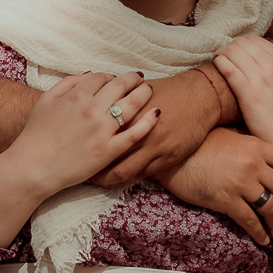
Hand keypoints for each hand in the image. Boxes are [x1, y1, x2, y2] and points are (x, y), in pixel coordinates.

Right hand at [0, 72, 158, 245]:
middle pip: (121, 85)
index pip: (102, 77)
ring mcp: (102, 130)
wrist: (33, 167)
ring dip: (144, 93)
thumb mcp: (45, 101)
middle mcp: (92, 109)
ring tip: (149, 90)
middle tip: (139, 78)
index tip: (114, 80)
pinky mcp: (109, 151)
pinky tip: (156, 113)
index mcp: (77, 96)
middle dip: (132, 79)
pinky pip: (135, 133)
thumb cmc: (35, 135)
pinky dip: (148, 122)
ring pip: (132, 104)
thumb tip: (89, 75)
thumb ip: (67, 84)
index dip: (110, 76)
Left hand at [89, 70, 218, 187]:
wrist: (200, 97)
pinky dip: (126, 179)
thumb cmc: (168, 91)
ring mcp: (154, 147)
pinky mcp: (167, 158)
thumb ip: (119, 101)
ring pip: (123, 171)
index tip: (73, 150)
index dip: (84, 145)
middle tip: (79, 171)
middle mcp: (138, 131)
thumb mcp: (138, 92)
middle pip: (107, 156)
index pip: (99, 134)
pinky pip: (141, 176)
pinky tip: (117, 181)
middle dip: (91, 166)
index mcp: (128, 112)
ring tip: (94, 180)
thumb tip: (96, 103)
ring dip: (107, 179)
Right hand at [155, 127, 272, 245]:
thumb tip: (271, 161)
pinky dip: (260, 234)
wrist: (174, 153)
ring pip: (271, 209)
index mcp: (258, 147)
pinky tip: (263, 239)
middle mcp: (254, 164)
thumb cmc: (200, 143)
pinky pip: (250, 222)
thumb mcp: (233, 138)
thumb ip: (254, 148)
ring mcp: (240, 183)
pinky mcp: (226, 200)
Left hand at [212, 36, 272, 151]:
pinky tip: (217, 67)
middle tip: (224, 57)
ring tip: (218, 61)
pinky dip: (220, 63)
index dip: (243, 44)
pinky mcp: (248, 94)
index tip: (237, 54)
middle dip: (230, 47)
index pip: (256, 40)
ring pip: (233, 51)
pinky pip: (228, 69)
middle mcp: (272, 66)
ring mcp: (260, 79)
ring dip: (222, 53)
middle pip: (242, 43)